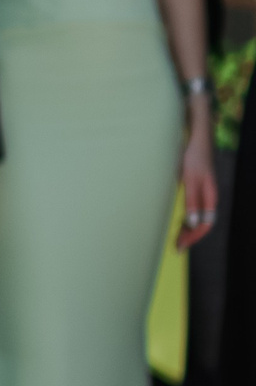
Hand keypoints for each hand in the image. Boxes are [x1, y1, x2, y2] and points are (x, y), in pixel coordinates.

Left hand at [180, 119, 217, 247]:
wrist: (197, 139)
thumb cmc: (194, 158)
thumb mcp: (190, 180)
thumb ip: (192, 201)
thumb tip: (193, 223)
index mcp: (210, 198)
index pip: (205, 225)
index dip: (193, 237)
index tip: (180, 245)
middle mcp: (208, 198)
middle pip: (202, 224)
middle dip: (190, 236)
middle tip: (176, 246)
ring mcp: (203, 194)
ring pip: (198, 218)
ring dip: (188, 229)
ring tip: (176, 237)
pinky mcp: (196, 188)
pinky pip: (194, 209)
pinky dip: (187, 218)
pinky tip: (178, 221)